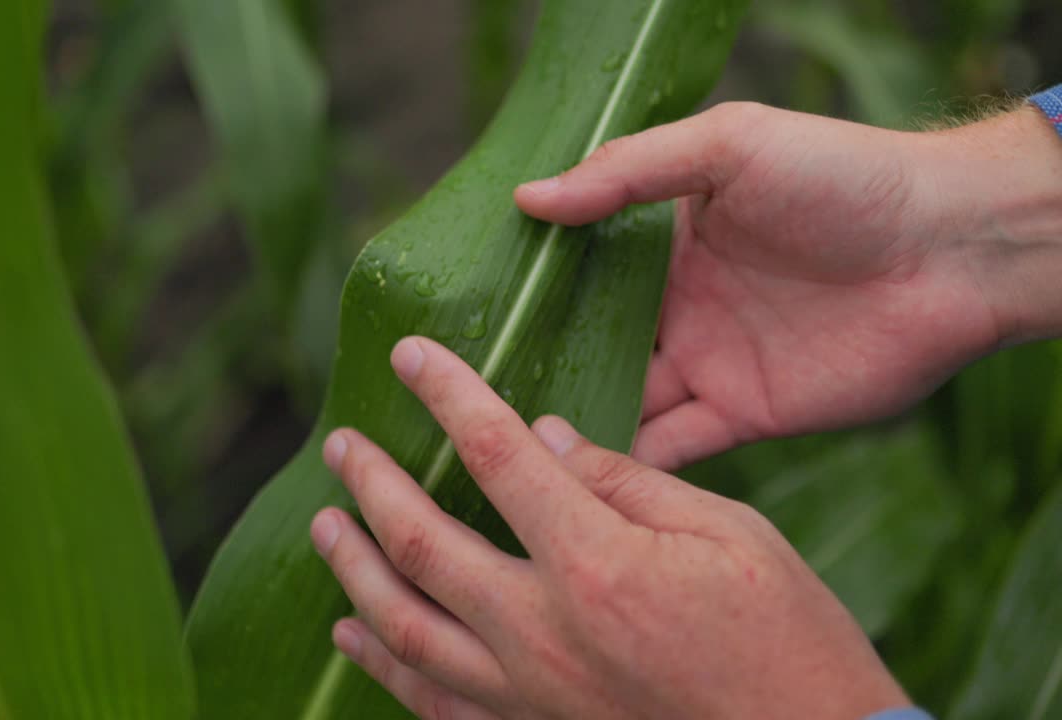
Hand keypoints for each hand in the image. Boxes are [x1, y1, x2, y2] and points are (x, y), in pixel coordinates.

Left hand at [311, 336, 908, 719]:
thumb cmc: (788, 639)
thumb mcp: (729, 534)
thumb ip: (625, 481)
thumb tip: (542, 435)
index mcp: (596, 563)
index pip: (494, 453)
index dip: (446, 394)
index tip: (409, 355)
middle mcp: (543, 631)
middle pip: (420, 542)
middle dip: (369, 483)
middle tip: (340, 445)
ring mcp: (529, 694)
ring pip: (403, 628)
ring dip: (352, 569)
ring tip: (324, 527)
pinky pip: (432, 703)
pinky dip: (383, 666)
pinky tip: (354, 635)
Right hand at [516, 102, 1061, 468]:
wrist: (949, 250)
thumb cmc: (841, 178)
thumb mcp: (727, 148)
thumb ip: (626, 173)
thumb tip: (528, 198)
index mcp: (666, 242)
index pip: (579, 273)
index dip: (528, 293)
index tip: (463, 313)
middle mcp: (677, 306)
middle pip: (588, 345)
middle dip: (534, 368)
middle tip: (460, 397)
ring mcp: (706, 363)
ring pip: (618, 401)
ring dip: (567, 423)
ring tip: (497, 447)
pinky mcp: (742, 414)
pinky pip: (671, 447)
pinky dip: (624, 466)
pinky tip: (569, 480)